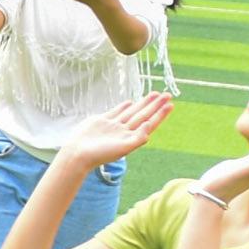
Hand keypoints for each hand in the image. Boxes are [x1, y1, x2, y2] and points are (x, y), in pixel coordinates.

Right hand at [58, 92, 173, 165]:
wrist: (78, 153)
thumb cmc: (100, 154)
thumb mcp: (122, 148)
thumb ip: (137, 138)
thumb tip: (149, 126)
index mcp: (131, 138)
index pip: (149, 123)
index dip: (160, 114)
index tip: (170, 105)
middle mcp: (124, 131)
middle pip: (143, 115)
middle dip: (155, 105)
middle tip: (167, 95)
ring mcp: (113, 126)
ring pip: (132, 111)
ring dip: (143, 103)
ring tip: (154, 94)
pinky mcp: (102, 121)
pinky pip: (117, 112)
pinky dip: (124, 106)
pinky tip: (131, 102)